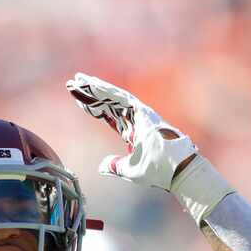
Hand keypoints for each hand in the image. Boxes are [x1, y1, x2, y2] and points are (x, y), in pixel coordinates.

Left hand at [66, 73, 196, 190]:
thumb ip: (114, 166)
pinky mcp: (142, 111)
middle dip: (90, 92)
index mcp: (132, 131)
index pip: (108, 115)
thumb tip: (101, 166)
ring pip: (112, 96)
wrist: (177, 170)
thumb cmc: (158, 172)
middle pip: (107, 102)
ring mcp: (139, 114)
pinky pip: (120, 97)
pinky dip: (106, 90)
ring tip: (78, 78)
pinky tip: (93, 84)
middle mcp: (135, 119)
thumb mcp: (129, 170)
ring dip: (94, 87)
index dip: (93, 107)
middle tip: (73, 82)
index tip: (79, 100)